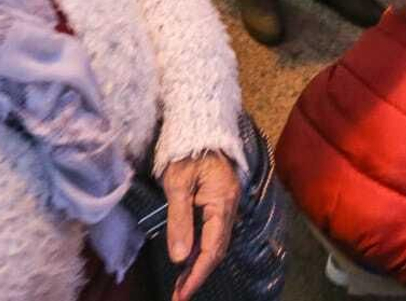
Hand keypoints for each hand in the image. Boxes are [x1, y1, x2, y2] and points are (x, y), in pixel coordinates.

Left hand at [160, 152, 240, 300]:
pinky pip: (213, 230)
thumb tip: (180, 257)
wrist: (200, 123)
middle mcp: (229, 206)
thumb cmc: (186, 149)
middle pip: (217, 249)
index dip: (196, 275)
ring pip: (215, 241)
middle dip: (197, 274)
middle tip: (178, 294)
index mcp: (222, 203)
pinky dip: (200, 247)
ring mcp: (226, 203)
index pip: (212, 249)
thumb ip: (179, 220)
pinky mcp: (219, 199)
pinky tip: (188, 256)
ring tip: (181, 283)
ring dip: (198, 263)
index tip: (181, 294)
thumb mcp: (177, 183)